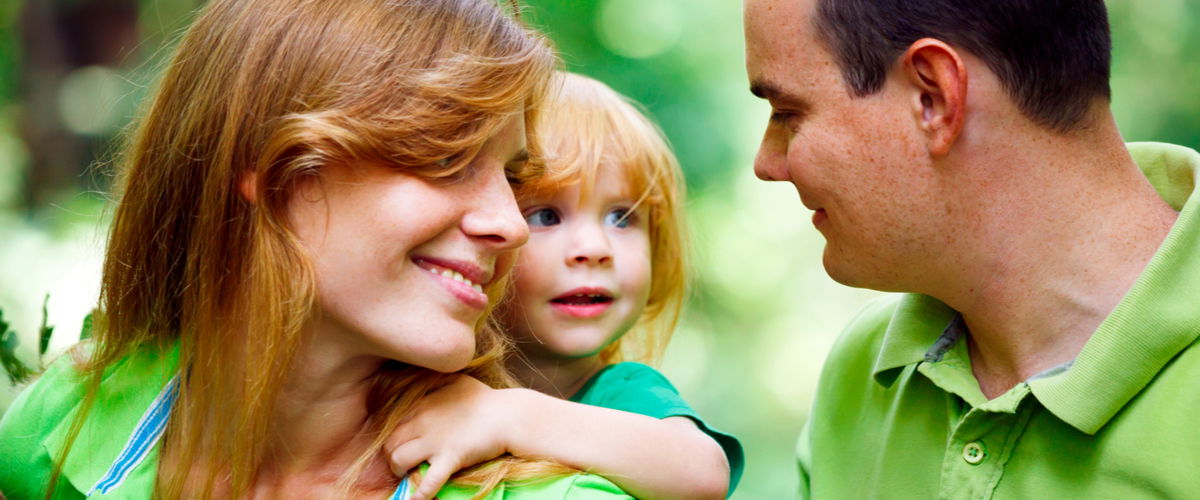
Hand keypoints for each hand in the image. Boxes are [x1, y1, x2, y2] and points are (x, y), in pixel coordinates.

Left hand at [385, 375, 520, 499]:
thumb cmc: (485, 398)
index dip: (392, 435)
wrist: (510, 416)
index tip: (400, 442)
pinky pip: (430, 481)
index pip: (392, 421)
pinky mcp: (451, 458)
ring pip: (399, 459)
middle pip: (390, 441)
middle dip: (390, 453)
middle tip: (400, 460)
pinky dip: (420, 495)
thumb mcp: (456, 380)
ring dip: (398, 470)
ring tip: (406, 474)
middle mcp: (424, 422)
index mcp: (423, 404)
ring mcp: (436, 441)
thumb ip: (435, 381)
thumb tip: (421, 381)